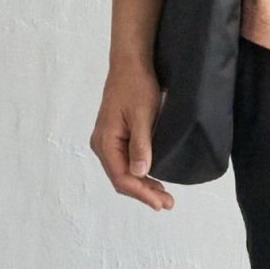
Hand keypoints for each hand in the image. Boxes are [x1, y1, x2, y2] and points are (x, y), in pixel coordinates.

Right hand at [91, 56, 175, 210]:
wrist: (130, 65)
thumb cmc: (136, 85)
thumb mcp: (142, 115)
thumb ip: (141, 145)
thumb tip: (139, 173)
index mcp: (105, 141)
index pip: (121, 177)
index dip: (140, 193)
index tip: (159, 203)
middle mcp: (102, 144)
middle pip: (120, 178)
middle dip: (143, 193)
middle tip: (167, 203)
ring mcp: (107, 141)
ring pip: (123, 172)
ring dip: (142, 185)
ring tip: (163, 197)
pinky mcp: (115, 137)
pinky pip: (124, 162)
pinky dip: (139, 173)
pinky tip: (153, 180)